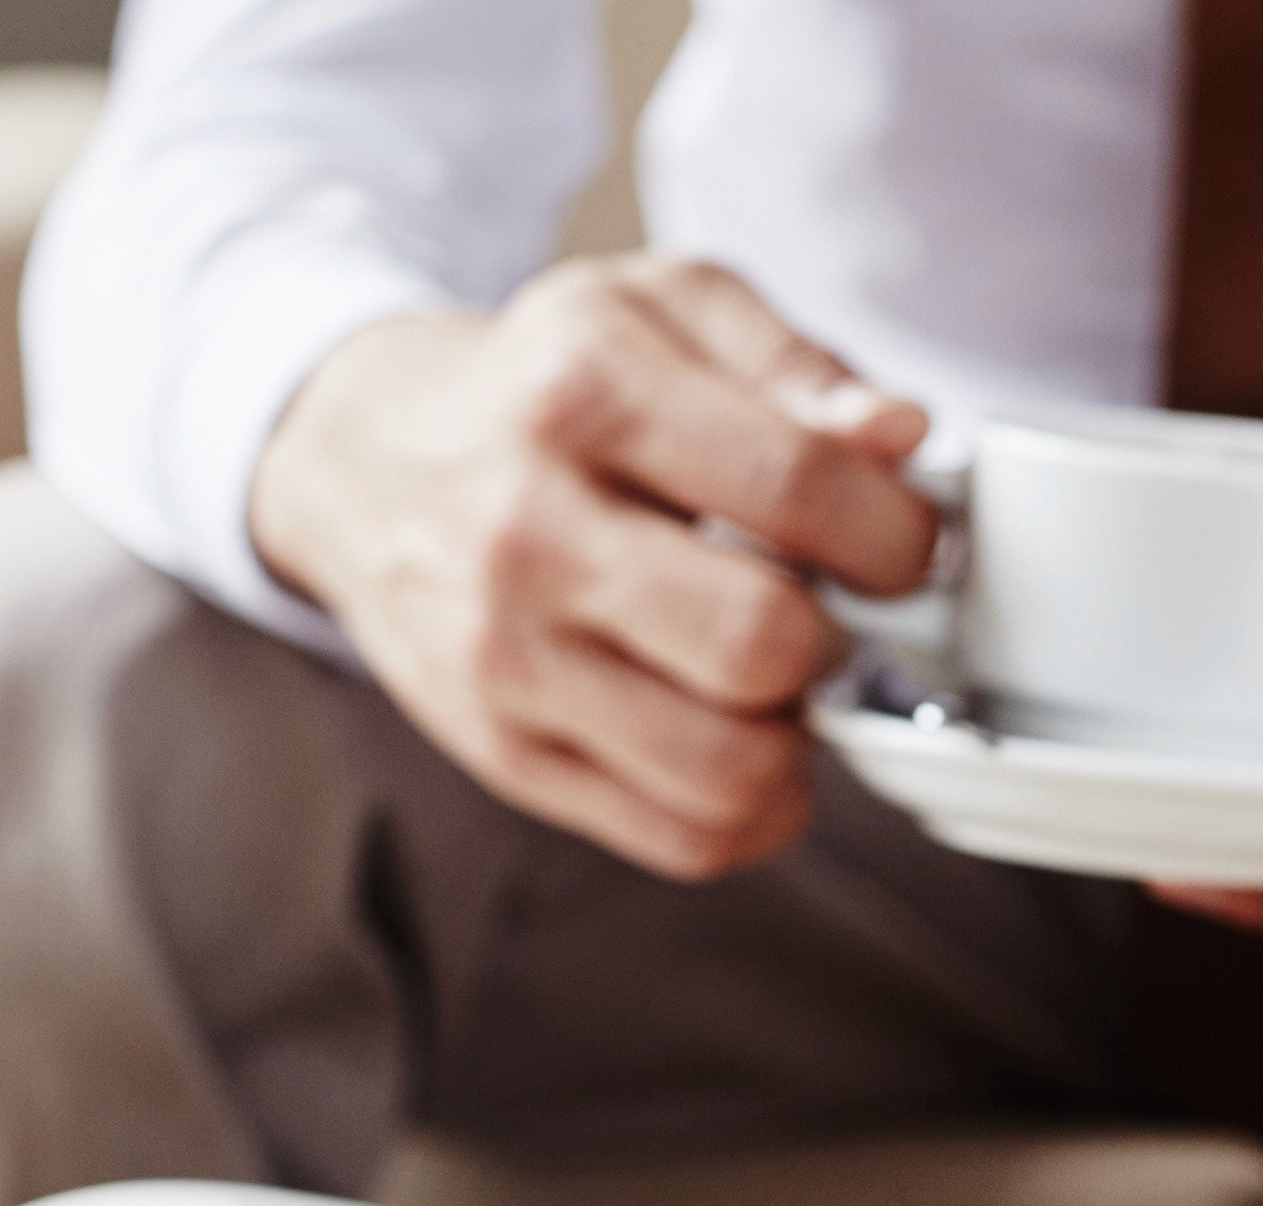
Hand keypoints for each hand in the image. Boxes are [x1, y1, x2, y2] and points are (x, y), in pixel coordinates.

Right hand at [252, 256, 942, 880]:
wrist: (363, 458)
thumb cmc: (543, 387)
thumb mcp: (662, 311)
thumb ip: (795, 365)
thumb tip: (898, 435)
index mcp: (583, 394)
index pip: (799, 488)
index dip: (896, 532)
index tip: (900, 540)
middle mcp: (529, 530)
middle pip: (762, 643)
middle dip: (837, 636)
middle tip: (824, 609)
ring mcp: (506, 656)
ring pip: (730, 770)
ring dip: (798, 739)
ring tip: (779, 680)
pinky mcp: (508, 753)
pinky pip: (686, 837)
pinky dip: (754, 810)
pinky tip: (745, 740)